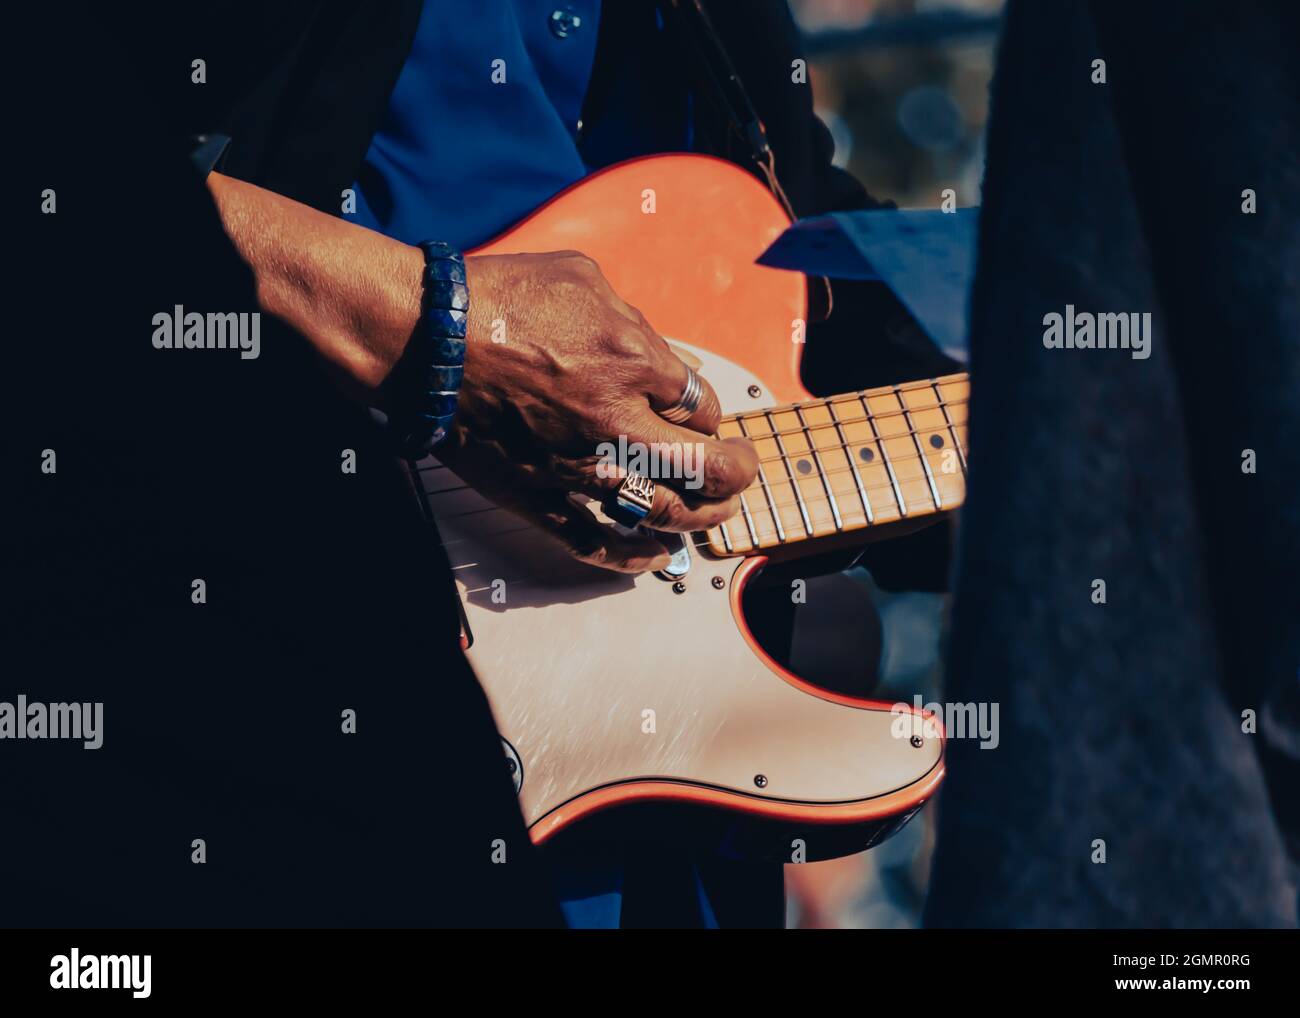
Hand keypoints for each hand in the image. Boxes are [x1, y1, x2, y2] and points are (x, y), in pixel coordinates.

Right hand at [436, 251, 758, 572]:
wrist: (426, 340)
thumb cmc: (498, 300)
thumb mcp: (583, 278)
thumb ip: (635, 320)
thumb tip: (665, 356)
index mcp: (634, 362)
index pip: (700, 402)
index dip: (704, 411)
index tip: (697, 414)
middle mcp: (616, 421)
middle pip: (705, 466)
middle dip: (735, 472)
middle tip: (742, 472)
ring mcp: (579, 467)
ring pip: (663, 513)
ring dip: (702, 517)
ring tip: (716, 515)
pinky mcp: (540, 497)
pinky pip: (595, 542)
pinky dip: (632, 557)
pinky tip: (655, 558)